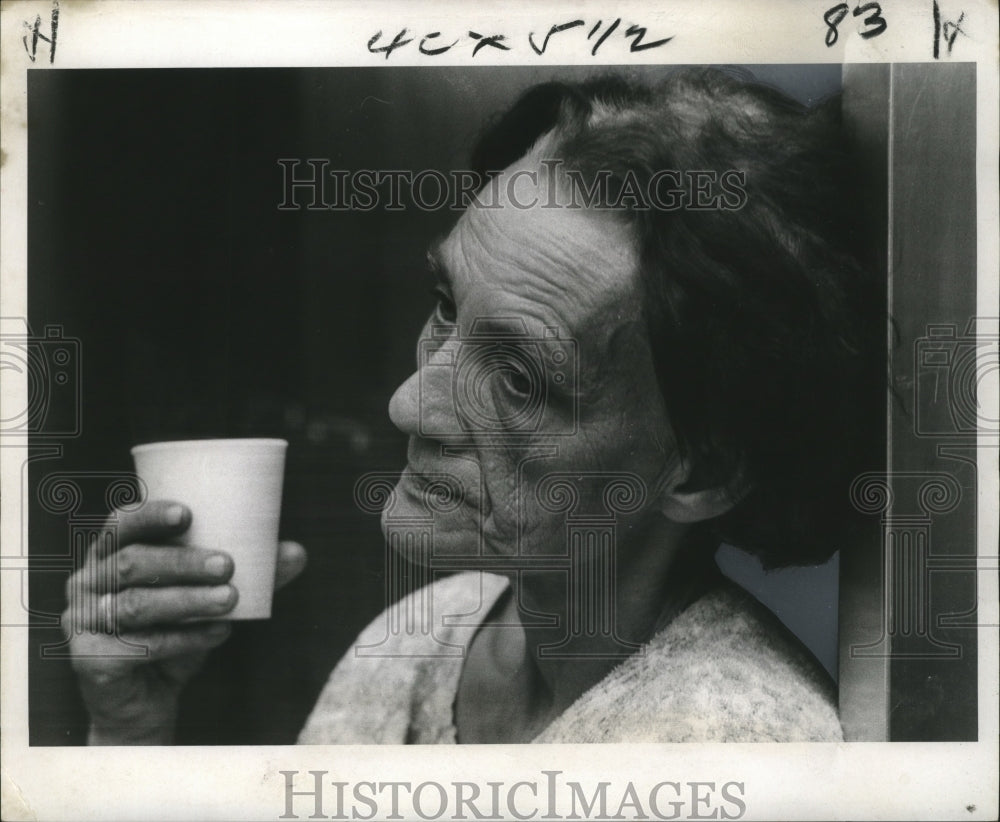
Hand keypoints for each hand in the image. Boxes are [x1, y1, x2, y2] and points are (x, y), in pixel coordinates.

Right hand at [62, 500, 306, 743]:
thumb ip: (250, 576)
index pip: (121, 523)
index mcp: (111, 555)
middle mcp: (88, 582)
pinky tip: (218, 634)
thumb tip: (296, 553)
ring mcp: (83, 621)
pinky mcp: (90, 658)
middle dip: (182, 562)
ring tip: (231, 599)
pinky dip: (184, 639)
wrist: (148, 700)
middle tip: (227, 565)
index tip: (187, 513)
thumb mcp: (211, 598)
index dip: (149, 515)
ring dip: (188, 600)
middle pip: (132, 562)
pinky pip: (139, 645)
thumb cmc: (177, 632)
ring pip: (136, 604)